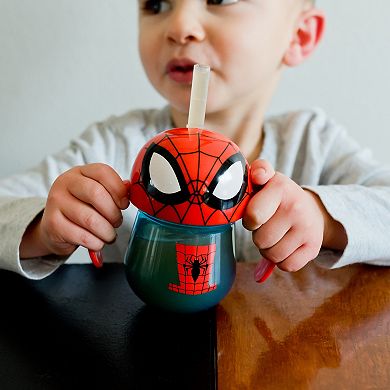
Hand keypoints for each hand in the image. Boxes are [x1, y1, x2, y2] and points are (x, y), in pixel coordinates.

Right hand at [20, 164, 128, 257]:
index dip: (118, 189)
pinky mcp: (52, 224)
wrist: (55, 227)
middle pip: (96, 194)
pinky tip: (97, 242)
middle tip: (117, 222)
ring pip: (90, 219)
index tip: (124, 204)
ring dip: (106, 232)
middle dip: (113, 213)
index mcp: (80, 172)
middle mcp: (66, 183)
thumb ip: (113, 190)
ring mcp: (56, 202)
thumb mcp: (96, 193)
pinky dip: (95, 243)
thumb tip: (128, 189)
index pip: (103, 172)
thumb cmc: (81, 208)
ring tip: (108, 235)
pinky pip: (82, 236)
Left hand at [243, 159, 326, 273]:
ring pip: (272, 255)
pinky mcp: (314, 247)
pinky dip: (282, 261)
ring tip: (276, 235)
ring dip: (269, 250)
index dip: (249, 220)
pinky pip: (286, 266)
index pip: (253, 216)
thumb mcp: (267, 180)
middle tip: (267, 226)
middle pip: (261, 240)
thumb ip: (257, 172)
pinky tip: (286, 246)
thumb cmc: (278, 197)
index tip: (255, 215)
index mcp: (280, 187)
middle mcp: (296, 207)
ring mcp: (307, 229)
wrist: (311, 209)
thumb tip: (257, 176)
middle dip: (259, 236)